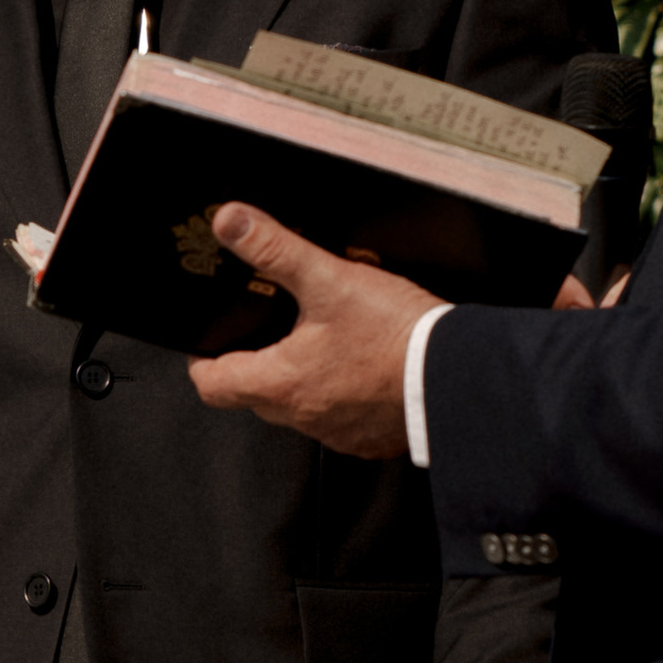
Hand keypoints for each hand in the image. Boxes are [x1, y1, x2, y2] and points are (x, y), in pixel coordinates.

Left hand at [185, 206, 438, 455]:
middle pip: (253, 397)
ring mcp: (337, 432)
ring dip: (299, 381)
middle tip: (262, 333)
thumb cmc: (397, 337)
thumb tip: (232, 224)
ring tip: (317, 342)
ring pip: (298, 408)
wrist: (458, 378)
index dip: (203, 362)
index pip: (213, 385)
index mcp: (280, 383)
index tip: (208, 345)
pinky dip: (339, 395)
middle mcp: (303, 416)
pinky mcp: (370, 437)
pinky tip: (359, 367)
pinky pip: (339, 420)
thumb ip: (275, 249)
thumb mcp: (329, 279)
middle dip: (252, 365)